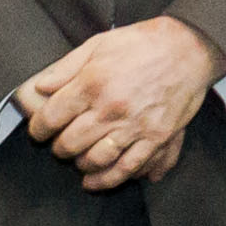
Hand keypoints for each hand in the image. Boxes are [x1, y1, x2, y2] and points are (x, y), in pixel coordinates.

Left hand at [22, 18, 225, 191]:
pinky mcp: (155, 138)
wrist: (187, 48)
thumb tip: (40, 87)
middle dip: (59, 148)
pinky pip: (128, 168)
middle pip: (70, 143)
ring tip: (78, 161)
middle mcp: (110, 108)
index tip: (38, 131)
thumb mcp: (98, 44)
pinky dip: (109, 180)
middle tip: (60, 145)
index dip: (38, 129)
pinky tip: (96, 181)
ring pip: (95, 160)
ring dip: (81, 165)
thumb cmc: (142, 43)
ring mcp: (134, 126)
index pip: (51, 117)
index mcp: (92, 83)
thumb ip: (66, 68)